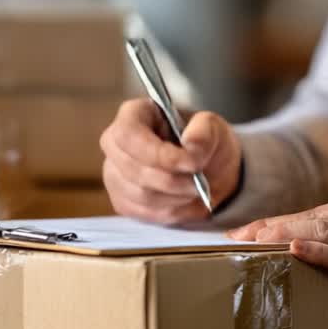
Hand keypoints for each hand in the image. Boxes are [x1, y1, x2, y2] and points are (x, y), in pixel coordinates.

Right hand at [100, 99, 241, 223]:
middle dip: (173, 180)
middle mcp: (116, 144)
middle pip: (133, 169)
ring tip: (196, 189)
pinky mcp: (122, 201)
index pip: (128, 134)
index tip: (190, 164)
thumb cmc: (204, 142)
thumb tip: (191, 147)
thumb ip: (204, 132)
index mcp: (134, 115)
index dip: (157, 153)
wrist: (209, 169)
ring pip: (141, 195)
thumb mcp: (212, 127)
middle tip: (200, 181)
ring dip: (176, 197)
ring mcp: (115, 174)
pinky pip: (144, 213)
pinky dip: (172, 211)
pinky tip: (186, 201)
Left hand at [228, 189, 327, 325]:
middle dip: (267, 229)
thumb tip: (315, 255)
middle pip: (308, 220)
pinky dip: (319, 251)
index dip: (274, 226)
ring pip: (321, 231)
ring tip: (249, 241)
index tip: (241, 235)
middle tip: (231, 239)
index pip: (310, 216)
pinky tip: (294, 251)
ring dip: (282, 236)